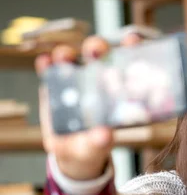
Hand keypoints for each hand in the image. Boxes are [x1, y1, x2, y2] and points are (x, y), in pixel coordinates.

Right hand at [36, 33, 142, 180]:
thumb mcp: (98, 146)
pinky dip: (47, 64)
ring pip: (72, 58)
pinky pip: (49, 70)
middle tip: (97, 51)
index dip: (131, 49)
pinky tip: (45, 62)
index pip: (127, 63)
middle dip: (98, 48)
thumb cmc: (94, 145)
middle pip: (99, 55)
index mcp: (119, 88)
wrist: (73, 152)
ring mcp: (74, 79)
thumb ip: (100, 141)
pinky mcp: (53, 84)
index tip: (132, 42)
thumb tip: (104, 135)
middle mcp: (98, 78)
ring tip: (64, 57)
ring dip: (68, 53)